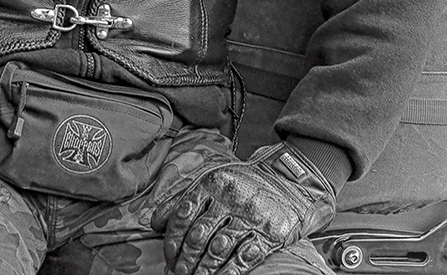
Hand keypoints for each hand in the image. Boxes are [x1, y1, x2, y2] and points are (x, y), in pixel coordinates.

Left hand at [156, 143, 335, 274]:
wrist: (291, 182)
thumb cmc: (244, 184)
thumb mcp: (213, 181)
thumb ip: (184, 199)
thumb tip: (155, 223)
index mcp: (212, 183)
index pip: (183, 214)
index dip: (173, 239)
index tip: (169, 256)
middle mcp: (230, 198)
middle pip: (199, 235)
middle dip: (185, 259)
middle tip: (178, 274)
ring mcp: (251, 216)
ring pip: (219, 249)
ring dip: (203, 269)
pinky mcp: (270, 234)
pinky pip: (244, 258)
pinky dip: (228, 273)